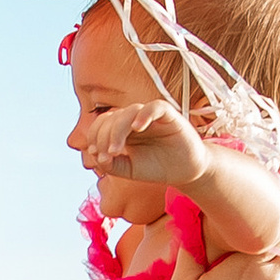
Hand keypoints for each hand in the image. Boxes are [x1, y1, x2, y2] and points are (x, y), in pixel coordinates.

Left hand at [76, 95, 205, 190]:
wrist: (185, 171)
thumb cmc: (156, 167)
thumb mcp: (129, 170)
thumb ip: (112, 165)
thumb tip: (97, 157)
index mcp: (122, 129)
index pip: (101, 124)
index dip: (94, 136)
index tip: (96, 154)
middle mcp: (134, 119)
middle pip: (111, 118)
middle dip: (104, 137)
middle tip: (108, 155)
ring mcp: (150, 115)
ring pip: (128, 112)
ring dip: (118, 130)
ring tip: (116, 150)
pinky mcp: (168, 115)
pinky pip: (154, 107)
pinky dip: (144, 115)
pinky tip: (137, 128)